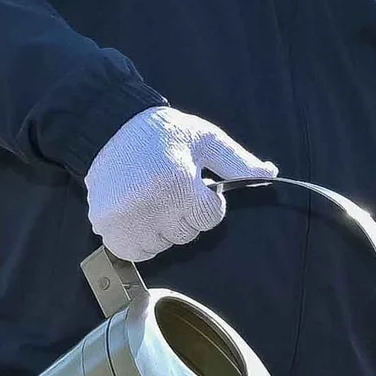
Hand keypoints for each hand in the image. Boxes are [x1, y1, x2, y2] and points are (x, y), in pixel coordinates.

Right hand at [85, 106, 275, 262]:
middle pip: (186, 233)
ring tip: (150, 198)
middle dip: (184, 214)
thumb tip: (271, 174)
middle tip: (168, 188)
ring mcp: (124, 218)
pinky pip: (134, 250)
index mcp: (177, 182)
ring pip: (162, 245)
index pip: (210, 216)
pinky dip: (138, 239)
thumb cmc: (163, 133)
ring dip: (161, 228)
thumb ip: (238, 161)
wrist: (110, 124)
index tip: (191, 182)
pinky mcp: (104, 225)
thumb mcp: (205, 139)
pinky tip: (136, 213)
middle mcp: (150, 204)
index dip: (206, 200)